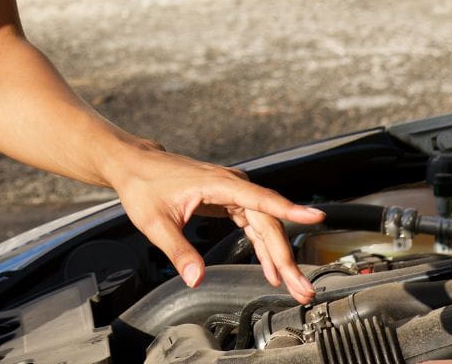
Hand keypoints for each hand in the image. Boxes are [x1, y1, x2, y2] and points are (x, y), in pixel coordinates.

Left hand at [106, 145, 326, 303]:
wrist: (135, 166)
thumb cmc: (144, 186)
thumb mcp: (156, 223)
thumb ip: (178, 251)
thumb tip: (196, 279)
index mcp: (219, 184)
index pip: (262, 199)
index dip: (290, 210)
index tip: (316, 217)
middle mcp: (232, 184)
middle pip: (269, 222)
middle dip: (286, 256)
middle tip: (301, 286)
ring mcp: (233, 191)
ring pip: (265, 225)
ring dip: (278, 256)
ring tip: (293, 286)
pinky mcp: (229, 199)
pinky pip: (254, 225)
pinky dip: (262, 247)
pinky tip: (270, 270)